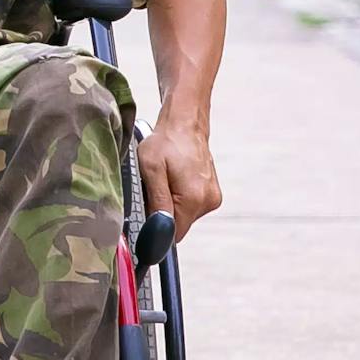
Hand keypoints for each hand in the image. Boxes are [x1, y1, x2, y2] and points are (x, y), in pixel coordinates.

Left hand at [137, 114, 220, 241]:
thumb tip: (159, 229)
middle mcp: (208, 202)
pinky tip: (176, 180)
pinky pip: (191, 207)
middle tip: (154, 189)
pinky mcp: (212, 194)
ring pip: (184, 217)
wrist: (185, 124)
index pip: (173, 234)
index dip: (156, 229)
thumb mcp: (151, 169)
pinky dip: (180, 199)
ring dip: (171, 205)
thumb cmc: (165, 142)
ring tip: (166, 180)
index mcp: (193, 198)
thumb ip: (157, 201)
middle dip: (163, 214)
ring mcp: (212, 198)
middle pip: (178, 226)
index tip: (146, 214)